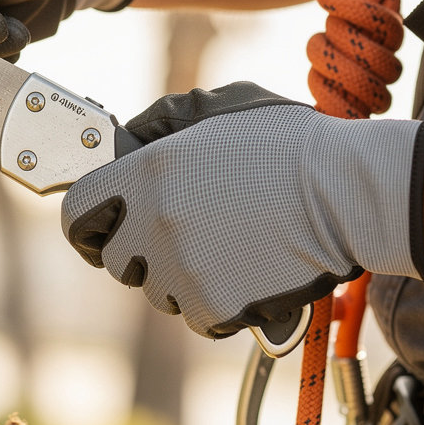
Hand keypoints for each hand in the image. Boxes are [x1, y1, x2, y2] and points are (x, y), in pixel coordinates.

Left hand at [60, 82, 423, 338]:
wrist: (347, 191)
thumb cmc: (288, 144)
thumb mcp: (217, 108)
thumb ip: (161, 124)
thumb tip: (127, 141)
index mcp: (147, 172)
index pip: (76, 211)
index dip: (85, 220)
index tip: (97, 226)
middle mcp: (155, 222)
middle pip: (116, 259)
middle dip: (139, 251)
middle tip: (180, 235)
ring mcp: (182, 268)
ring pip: (157, 290)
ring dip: (180, 277)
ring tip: (225, 246)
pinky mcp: (214, 306)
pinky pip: (196, 316)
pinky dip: (216, 304)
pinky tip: (245, 272)